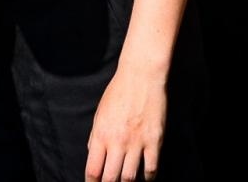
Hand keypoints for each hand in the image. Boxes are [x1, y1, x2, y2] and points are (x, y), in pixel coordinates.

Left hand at [85, 64, 165, 181]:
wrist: (141, 75)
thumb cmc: (118, 92)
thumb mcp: (100, 113)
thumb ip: (95, 136)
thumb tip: (92, 154)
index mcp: (101, 134)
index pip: (93, 170)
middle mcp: (117, 141)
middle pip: (110, 178)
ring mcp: (137, 142)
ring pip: (129, 178)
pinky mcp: (154, 140)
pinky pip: (151, 168)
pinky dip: (148, 178)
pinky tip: (145, 178)